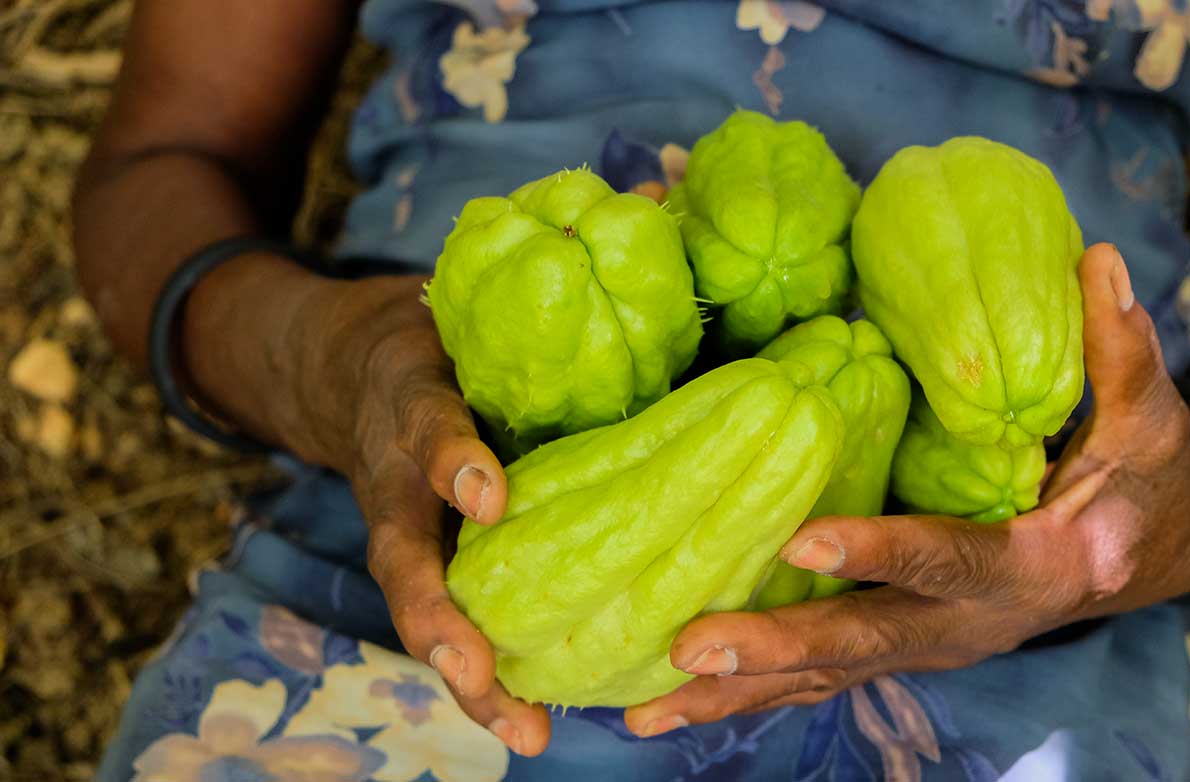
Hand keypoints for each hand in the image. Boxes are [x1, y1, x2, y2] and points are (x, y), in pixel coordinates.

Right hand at [277, 273, 553, 754]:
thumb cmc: (430, 333)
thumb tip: (647, 195)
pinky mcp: (430, 565)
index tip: (488, 494)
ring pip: (424, 613)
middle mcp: (398, 486)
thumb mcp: (467, 291)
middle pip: (403, 563)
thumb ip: (543, 261)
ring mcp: (408, 536)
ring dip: (470, 676)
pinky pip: (456, 623)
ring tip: (524, 734)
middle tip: (481, 673)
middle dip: (441, 621)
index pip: (424, 435)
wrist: (349, 373)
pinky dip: (490, 674)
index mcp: (411, 409)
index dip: (451, 466)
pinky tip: (539, 719)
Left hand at [622, 243, 1189, 735]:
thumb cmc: (1140, 486)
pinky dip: (745, 694)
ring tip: (643, 709)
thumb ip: (1122, 354)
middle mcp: (968, 626)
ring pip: (825, 679)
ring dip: (735, 695)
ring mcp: (925, 645)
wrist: (1136, 562)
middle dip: (775, 650)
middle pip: (864, 644)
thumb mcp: (1150, 425)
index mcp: (1031, 569)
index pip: (950, 559)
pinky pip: (816, 679)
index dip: (881, 552)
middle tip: (688, 646)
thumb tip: (1098, 260)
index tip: (801, 540)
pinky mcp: (895, 644)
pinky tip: (669, 701)